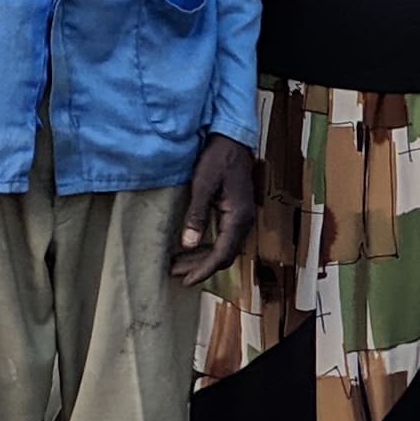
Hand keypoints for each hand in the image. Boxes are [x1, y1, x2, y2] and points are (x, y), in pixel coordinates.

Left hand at [169, 131, 259, 285]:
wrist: (233, 140)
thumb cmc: (217, 159)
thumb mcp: (202, 185)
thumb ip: (196, 216)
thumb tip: (187, 245)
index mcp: (238, 217)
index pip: (222, 254)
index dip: (203, 270)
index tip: (185, 280)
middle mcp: (244, 222)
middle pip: (224, 256)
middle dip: (200, 267)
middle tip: (175, 273)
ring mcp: (242, 218)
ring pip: (224, 248)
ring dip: (202, 259)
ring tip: (179, 264)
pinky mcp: (236, 213)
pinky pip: (224, 238)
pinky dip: (207, 247)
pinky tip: (192, 248)